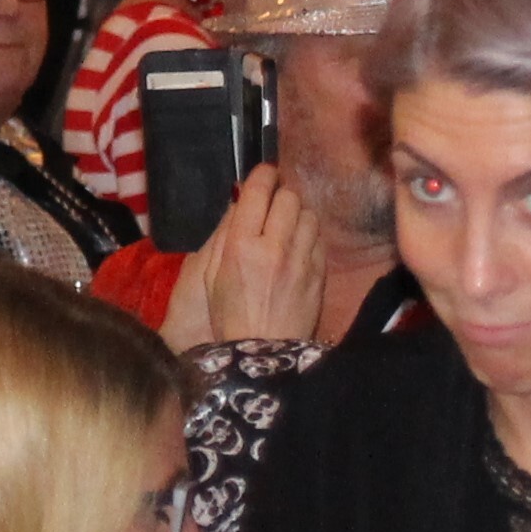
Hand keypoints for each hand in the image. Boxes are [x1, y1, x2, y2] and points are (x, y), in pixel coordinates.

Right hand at [164, 165, 323, 350]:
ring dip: (297, 216)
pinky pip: (319, 239)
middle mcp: (273, 247)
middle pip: (288, 197)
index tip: (263, 176)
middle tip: (273, 207)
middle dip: (280, 196)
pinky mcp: (319, 274)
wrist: (263, 355)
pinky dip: (309, 238)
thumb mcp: (211, 275)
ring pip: (308, 214)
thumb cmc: (228, 317)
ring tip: (287, 229)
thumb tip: (239, 201)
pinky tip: (299, 250)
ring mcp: (301, 260)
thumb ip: (225, 234)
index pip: (258, 190)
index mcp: (240, 245)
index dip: (262, 176)